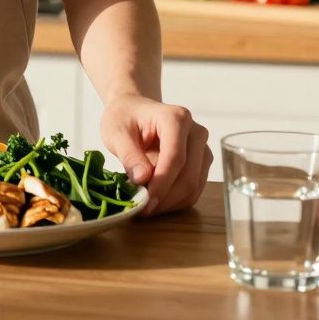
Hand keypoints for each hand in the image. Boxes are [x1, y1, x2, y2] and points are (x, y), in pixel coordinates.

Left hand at [100, 94, 211, 215]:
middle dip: (165, 198)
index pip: (175, 158)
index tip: (144, 201)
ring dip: (171, 202)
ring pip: (194, 186)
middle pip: (189, 175)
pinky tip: (156, 201)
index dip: (161, 184)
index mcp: (176, 118)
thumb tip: (142, 179)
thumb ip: (129, 154)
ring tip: (146, 207)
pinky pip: (194, 189)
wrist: (133, 109)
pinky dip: (176, 201)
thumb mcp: (116, 132)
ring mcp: (202, 148)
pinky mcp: (201, 162)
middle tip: (142, 210)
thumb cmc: (124, 117)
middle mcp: (196, 132)